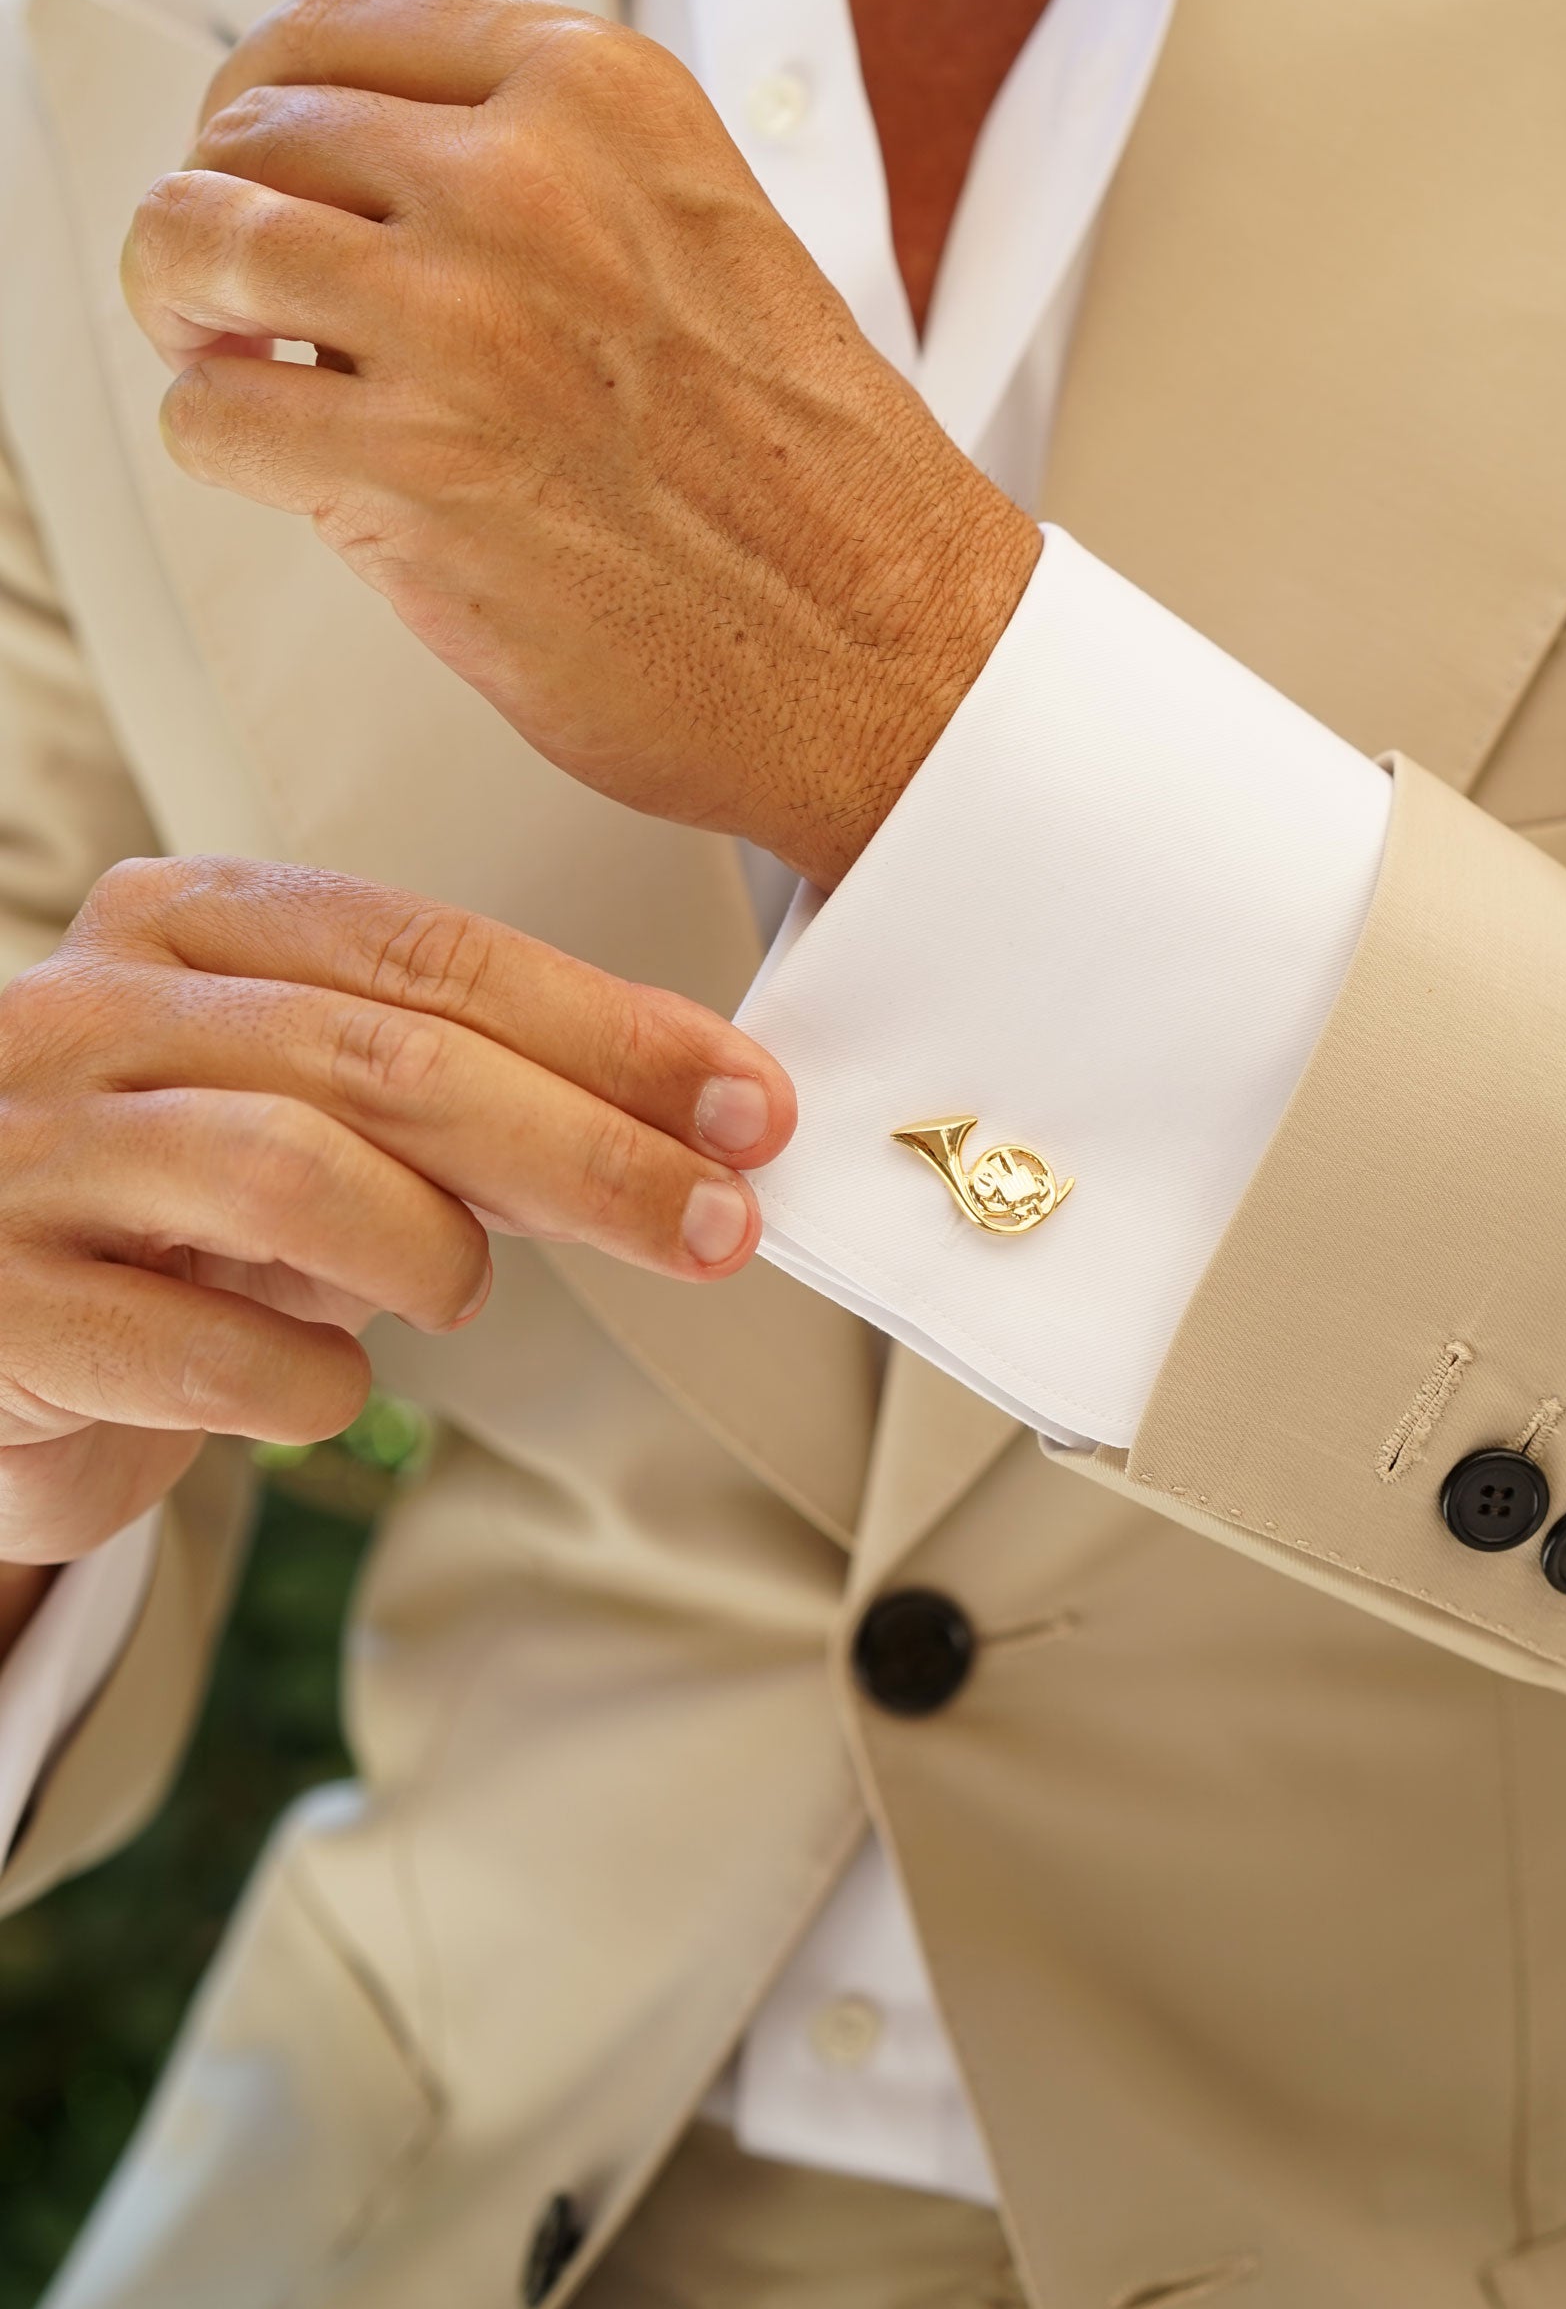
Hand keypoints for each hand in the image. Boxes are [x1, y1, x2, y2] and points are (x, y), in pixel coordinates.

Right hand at [0, 855, 791, 1575]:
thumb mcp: (300, 1110)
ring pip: (296, 1173)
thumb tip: (688, 1120)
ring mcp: (26, 1157)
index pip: (432, 954)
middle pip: (391, 1059)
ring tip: (458, 1292)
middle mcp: (91, 1015)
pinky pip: (206, 1352)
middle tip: (716, 1222)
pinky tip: (326, 1383)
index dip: (610, 1029)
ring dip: (434, 1251)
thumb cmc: (159, 1211)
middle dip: (589, 1148)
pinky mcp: (2, 1310)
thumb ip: (456, 1093)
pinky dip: (312, 1383)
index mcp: (183, 925)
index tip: (747, 1100)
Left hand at [123, 0, 1041, 892]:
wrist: (891, 643)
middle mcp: (525, 180)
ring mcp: (461, 320)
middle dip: (223, 214)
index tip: (264, 163)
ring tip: (235, 365)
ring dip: (190, 315)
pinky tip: (289, 466)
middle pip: (248, 130)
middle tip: (237, 292)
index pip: (336, 23)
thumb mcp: (699, 229)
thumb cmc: (812, 476)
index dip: (266, 103)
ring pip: (194, 244)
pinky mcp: (413, 469)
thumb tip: (356, 186)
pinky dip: (220, 443)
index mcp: (605, 95)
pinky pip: (209, 417)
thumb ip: (545, 175)